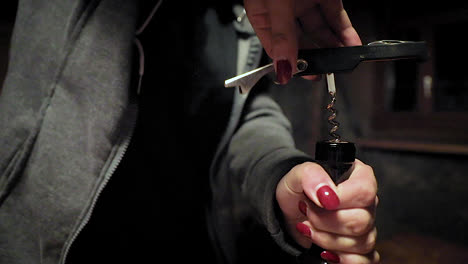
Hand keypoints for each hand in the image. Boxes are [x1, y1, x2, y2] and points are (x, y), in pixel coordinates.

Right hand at [244, 0, 361, 83]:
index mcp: (263, 13)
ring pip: (319, 30)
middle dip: (315, 56)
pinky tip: (350, 43)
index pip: (276, 46)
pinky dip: (344, 30)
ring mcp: (303, 1)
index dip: (289, 62)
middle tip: (326, 71)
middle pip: (299, 41)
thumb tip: (283, 67)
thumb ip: (283, 35)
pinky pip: (334, 16)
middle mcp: (282, 10)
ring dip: (332, 46)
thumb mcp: (277, 3)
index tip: (304, 75)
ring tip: (343, 59)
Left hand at [276, 160, 379, 262]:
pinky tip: (326, 250)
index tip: (319, 201)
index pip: (364, 191)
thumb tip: (327, 193)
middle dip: (325, 222)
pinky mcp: (361, 248)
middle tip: (308, 214)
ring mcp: (367, 227)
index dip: (340, 199)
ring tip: (311, 228)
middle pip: (361, 221)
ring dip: (327, 239)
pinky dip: (342, 259)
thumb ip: (312, 175)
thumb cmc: (297, 191)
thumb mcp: (297, 175)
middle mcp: (367, 202)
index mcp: (358, 176)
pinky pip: (364, 260)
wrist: (288, 212)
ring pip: (362, 243)